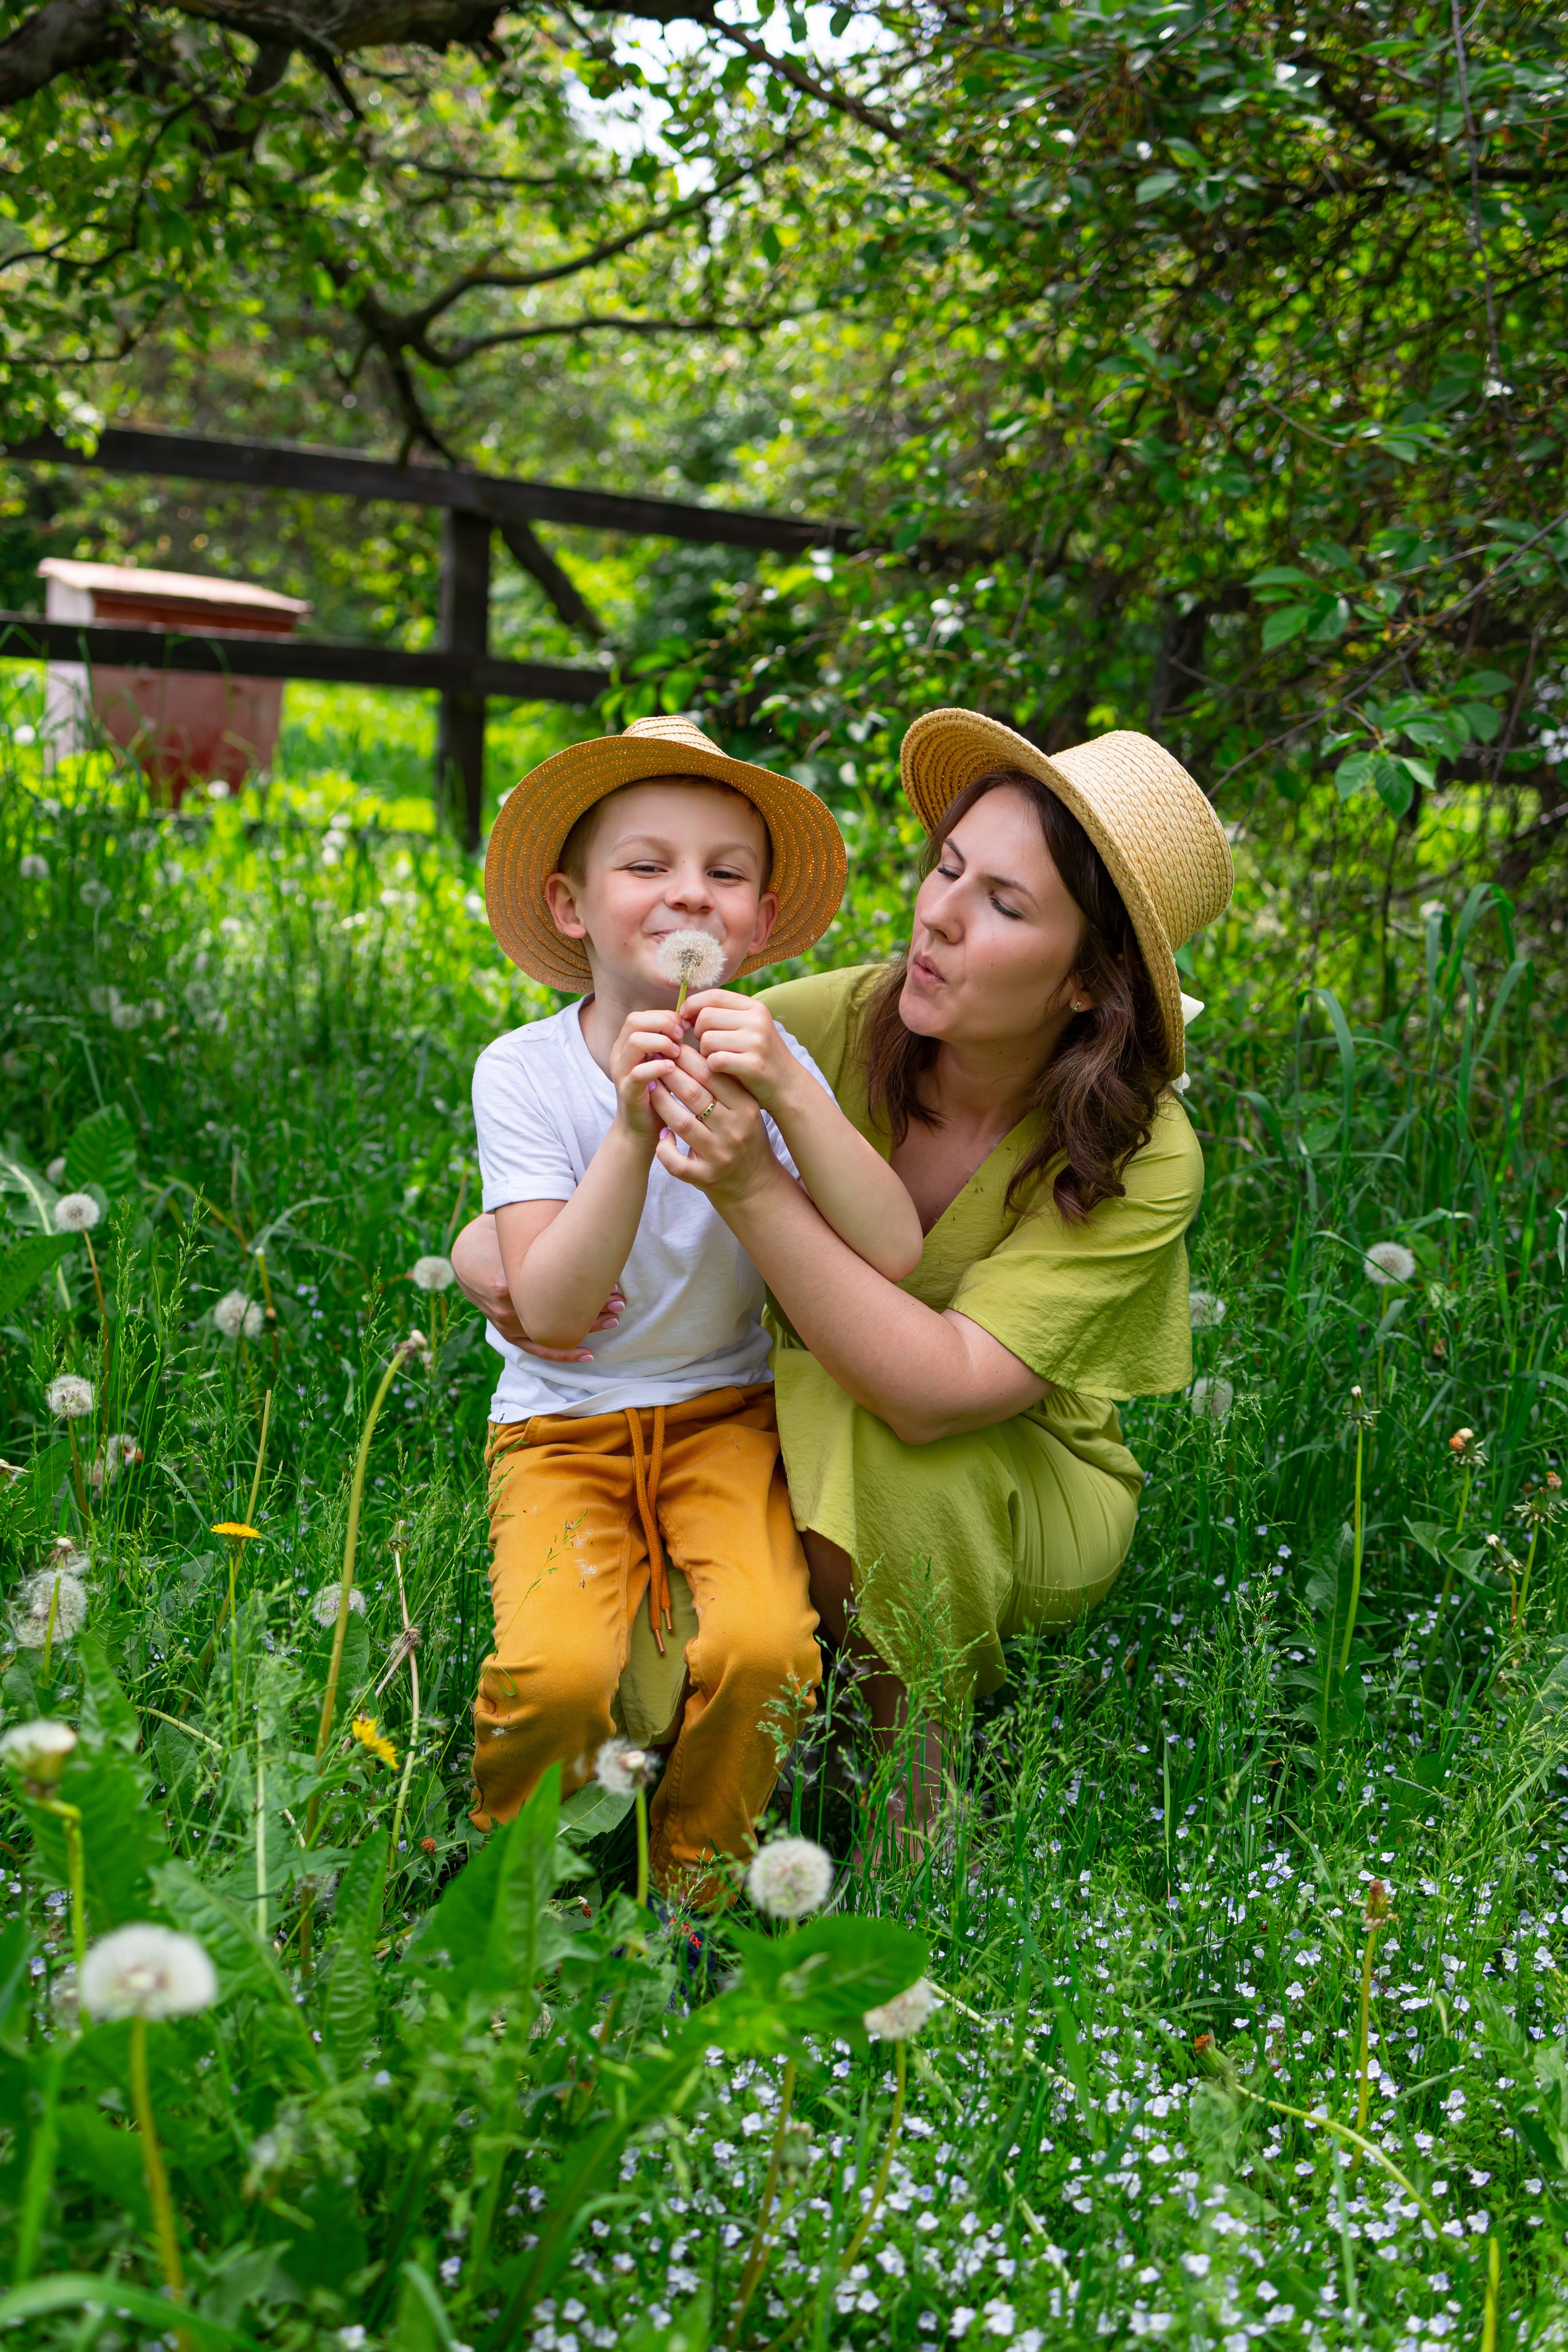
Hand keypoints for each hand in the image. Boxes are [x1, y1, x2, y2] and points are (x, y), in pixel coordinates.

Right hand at [448, 1213, 622, 1361]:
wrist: (467, 1255)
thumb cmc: (497, 1238)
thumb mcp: (515, 1233)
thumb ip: (540, 1236)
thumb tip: (584, 1229)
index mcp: (505, 1283)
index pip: (553, 1295)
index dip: (586, 1292)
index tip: (613, 1286)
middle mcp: (504, 1308)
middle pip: (555, 1316)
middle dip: (592, 1310)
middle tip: (620, 1303)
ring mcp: (504, 1324)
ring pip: (550, 1334)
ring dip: (584, 1328)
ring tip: (613, 1320)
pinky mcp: (506, 1332)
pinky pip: (536, 1348)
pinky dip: (561, 1354)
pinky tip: (587, 1355)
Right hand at [609, 1006, 686, 1141]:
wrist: (641, 1129)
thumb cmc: (659, 1093)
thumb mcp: (663, 1062)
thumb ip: (670, 1043)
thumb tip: (688, 1022)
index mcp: (626, 1045)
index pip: (642, 1015)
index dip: (665, 1017)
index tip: (684, 1028)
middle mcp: (620, 1055)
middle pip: (635, 1021)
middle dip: (663, 1024)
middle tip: (681, 1038)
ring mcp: (621, 1073)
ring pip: (635, 1041)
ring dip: (661, 1043)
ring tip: (677, 1054)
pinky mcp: (627, 1092)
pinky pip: (638, 1072)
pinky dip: (658, 1067)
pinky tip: (672, 1070)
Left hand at [649, 1053, 784, 1207]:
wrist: (755, 1183)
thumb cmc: (746, 1136)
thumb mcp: (746, 1107)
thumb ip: (728, 1083)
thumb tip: (699, 1047)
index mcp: (746, 1107)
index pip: (712, 1075)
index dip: (687, 1058)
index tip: (671, 1046)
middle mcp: (734, 1130)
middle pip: (694, 1094)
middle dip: (669, 1074)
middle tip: (653, 1059)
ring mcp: (719, 1155)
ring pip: (681, 1122)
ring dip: (660, 1102)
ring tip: (649, 1086)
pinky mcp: (705, 1177)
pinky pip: (676, 1161)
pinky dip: (664, 1147)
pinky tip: (660, 1134)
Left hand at [685, 989, 800, 1110]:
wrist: (787, 1085)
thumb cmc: (758, 1055)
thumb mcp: (748, 1028)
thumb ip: (723, 1015)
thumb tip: (684, 1009)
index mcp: (754, 1007)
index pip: (713, 996)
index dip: (692, 1005)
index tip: (684, 1018)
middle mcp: (757, 1020)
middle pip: (705, 1017)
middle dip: (698, 1033)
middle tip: (707, 1046)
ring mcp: (756, 1042)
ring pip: (707, 1040)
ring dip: (705, 1052)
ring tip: (717, 1058)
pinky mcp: (753, 1064)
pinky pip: (715, 1060)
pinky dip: (712, 1067)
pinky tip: (722, 1070)